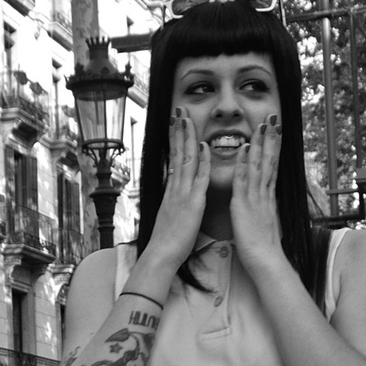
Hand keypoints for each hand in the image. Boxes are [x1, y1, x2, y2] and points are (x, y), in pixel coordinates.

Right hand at [141, 110, 209, 271]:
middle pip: (177, 152)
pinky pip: (198, 178)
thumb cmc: (168, 240)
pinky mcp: (192, 202)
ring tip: (187, 117)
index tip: (176, 123)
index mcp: (172, 190)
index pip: (174, 158)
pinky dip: (201, 161)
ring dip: (187, 137)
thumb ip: (174, 201)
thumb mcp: (171, 214)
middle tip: (180, 110)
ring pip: (185, 159)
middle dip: (178, 130)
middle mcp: (175, 187)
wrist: (162, 254)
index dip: (175, 139)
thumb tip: (175, 192)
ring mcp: (183, 193)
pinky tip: (203, 146)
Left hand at [230, 116, 285, 273]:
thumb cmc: (264, 247)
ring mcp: (255, 197)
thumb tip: (265, 204)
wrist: (266, 261)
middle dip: (271, 139)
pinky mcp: (244, 205)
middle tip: (273, 118)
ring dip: (260, 144)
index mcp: (267, 197)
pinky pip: (243, 180)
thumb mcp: (264, 222)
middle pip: (269, 161)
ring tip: (262, 125)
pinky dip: (244, 163)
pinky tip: (244, 148)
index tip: (275, 132)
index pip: (271, 167)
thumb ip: (264, 209)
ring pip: (258, 165)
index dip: (273, 148)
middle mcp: (264, 194)